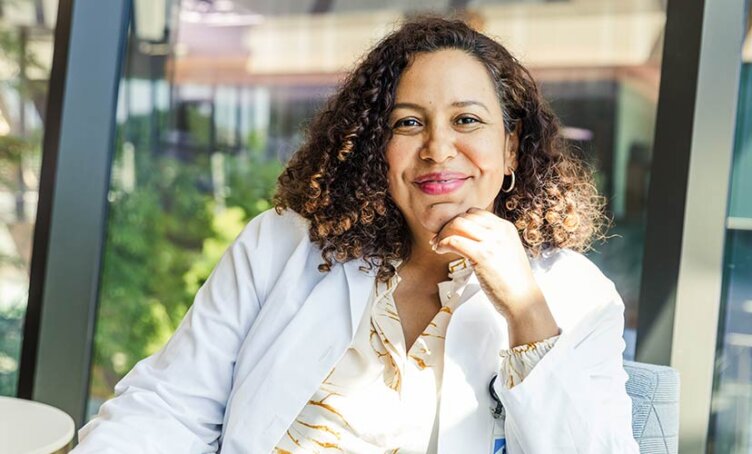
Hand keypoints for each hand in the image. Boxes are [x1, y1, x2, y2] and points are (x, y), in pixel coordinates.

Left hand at [430, 207, 558, 345]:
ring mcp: (491, 241)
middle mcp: (499, 230)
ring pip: (457, 224)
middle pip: (464, 216)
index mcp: (505, 228)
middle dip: (448, 226)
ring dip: (443, 233)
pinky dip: (443, 244)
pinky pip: (454, 241)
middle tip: (439, 239)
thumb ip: (493, 241)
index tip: (450, 231)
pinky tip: (440, 250)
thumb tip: (470, 238)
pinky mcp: (482, 255)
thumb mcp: (507, 252)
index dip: (459, 220)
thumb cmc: (514, 281)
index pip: (475, 213)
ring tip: (438, 245)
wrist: (524, 299)